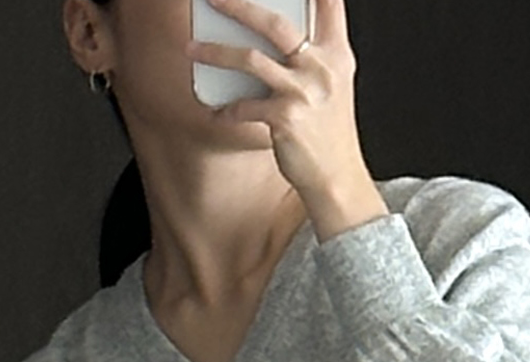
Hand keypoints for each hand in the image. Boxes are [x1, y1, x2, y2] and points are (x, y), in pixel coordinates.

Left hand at [186, 0, 382, 223]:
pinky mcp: (286, 118)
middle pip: (274, 24)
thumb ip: (315, 54)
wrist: (337, 178)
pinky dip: (228, 109)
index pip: (328, 4)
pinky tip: (219, 112)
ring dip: (215, 53)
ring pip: (251, 59)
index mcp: (336, 54)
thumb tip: (274, 32)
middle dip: (238, 6)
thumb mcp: (334, 84)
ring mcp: (303, 92)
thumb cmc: (330, 132)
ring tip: (192, 48)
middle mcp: (321, 68)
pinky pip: (245, 106)